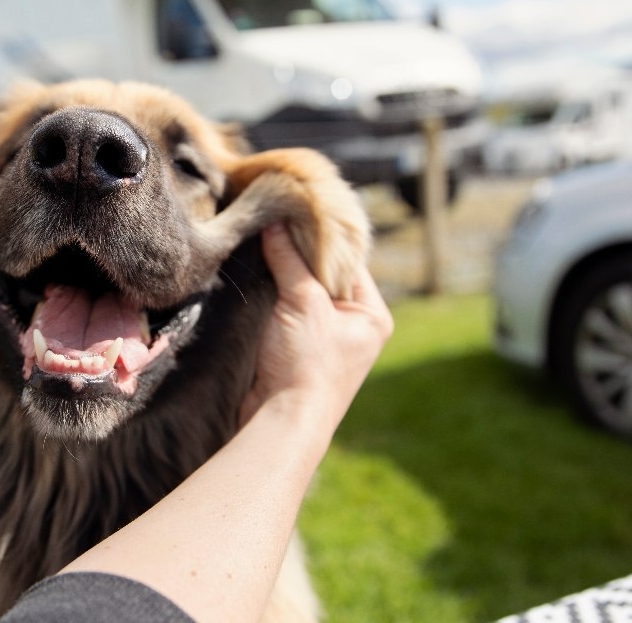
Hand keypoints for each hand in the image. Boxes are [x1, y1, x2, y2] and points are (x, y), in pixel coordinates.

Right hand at [241, 223, 393, 433]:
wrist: (283, 420)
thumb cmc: (306, 366)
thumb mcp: (302, 304)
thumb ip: (290, 261)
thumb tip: (277, 222)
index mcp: (371, 315)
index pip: (350, 261)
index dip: (324, 236)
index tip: (299, 210)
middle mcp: (355, 326)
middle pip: (327, 275)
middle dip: (301, 253)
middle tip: (277, 221)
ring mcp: (328, 340)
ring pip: (305, 292)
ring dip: (285, 273)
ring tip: (265, 241)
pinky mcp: (301, 350)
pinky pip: (290, 311)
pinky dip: (276, 294)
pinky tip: (259, 274)